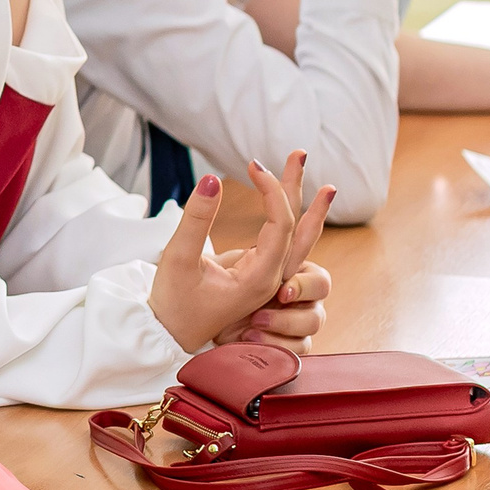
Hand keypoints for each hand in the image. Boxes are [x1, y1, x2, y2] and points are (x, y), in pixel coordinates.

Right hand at [147, 152, 334, 351]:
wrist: (168, 337)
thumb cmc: (172, 304)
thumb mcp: (178, 260)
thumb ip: (196, 219)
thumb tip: (213, 178)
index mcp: (259, 279)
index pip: (281, 224)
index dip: (271, 191)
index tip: (250, 165)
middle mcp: (271, 279)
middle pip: (298, 228)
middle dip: (297, 189)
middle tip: (301, 153)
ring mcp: (265, 279)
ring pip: (295, 238)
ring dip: (303, 207)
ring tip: (320, 184)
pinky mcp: (254, 276)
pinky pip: (281, 243)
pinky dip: (286, 220)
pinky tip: (285, 205)